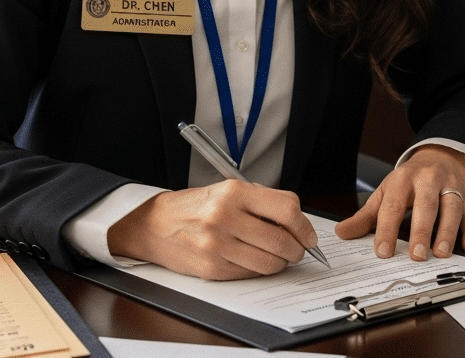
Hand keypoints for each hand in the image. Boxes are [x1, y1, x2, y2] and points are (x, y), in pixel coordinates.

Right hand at [107, 180, 316, 279]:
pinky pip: (250, 274)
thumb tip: (299, 224)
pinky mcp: (212, 268)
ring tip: (278, 256)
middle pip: (281, 240)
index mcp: (234, 193)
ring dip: (281, 263)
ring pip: (269, 263)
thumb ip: (263, 203)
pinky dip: (259, 270)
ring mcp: (217, 245)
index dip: (304, 226)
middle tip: (298, 249)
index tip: (309, 234)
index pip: (286, 210)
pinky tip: (255, 260)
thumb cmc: (196, 207)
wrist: (155, 224)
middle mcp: (225, 217)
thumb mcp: (229, 191)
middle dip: (297, 249)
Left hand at [334, 144, 464, 260]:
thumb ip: (366, 216)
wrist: (440, 157)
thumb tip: (342, 232)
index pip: (393, 205)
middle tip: (416, 255)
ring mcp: (450, 185)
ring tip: (440, 253)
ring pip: (451, 207)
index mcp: (402, 179)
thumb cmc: (411, 180)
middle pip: (425, 205)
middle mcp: (428, 179)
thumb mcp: (386, 192)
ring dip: (447, 231)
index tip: (383, 252)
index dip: (387, 229)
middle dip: (421, 230)